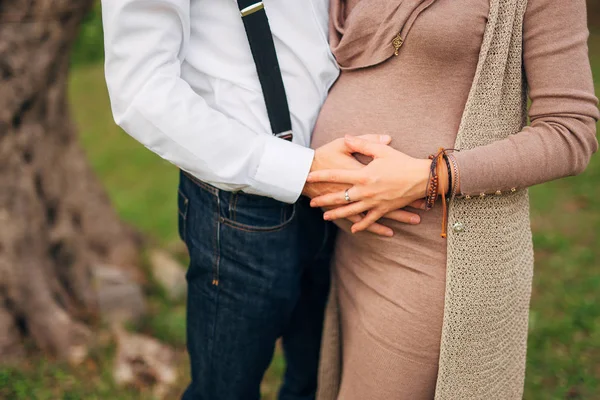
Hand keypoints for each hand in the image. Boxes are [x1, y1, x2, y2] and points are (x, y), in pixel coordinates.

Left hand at [307, 135, 433, 232]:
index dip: (321, 176)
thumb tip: (347, 137)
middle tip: (312, 202)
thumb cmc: (402, 162)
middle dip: (324, 200)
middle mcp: (366, 191)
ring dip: (337, 214)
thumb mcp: (381, 150)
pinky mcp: (384, 209)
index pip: (336, 176)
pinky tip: (353, 229)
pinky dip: (362, 225)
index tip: (308, 176)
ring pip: (351, 211)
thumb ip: (362, 143)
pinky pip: (370, 220)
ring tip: (324, 217)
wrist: (422, 178)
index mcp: (363, 175)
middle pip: (340, 197)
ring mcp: (374, 202)